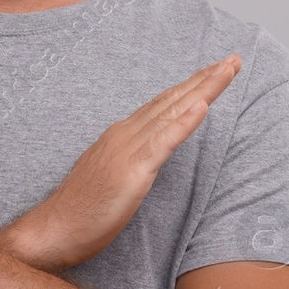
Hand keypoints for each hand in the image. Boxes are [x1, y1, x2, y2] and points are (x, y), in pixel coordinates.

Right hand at [18, 53, 242, 271]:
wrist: (54, 229)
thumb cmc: (82, 209)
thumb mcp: (112, 175)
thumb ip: (131, 158)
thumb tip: (150, 153)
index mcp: (122, 135)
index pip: (163, 103)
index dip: (191, 85)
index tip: (215, 70)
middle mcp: (125, 134)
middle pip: (172, 100)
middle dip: (205, 78)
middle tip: (234, 59)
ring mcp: (128, 151)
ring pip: (172, 113)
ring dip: (203, 89)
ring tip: (227, 70)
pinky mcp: (132, 172)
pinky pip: (163, 143)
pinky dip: (184, 122)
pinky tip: (202, 106)